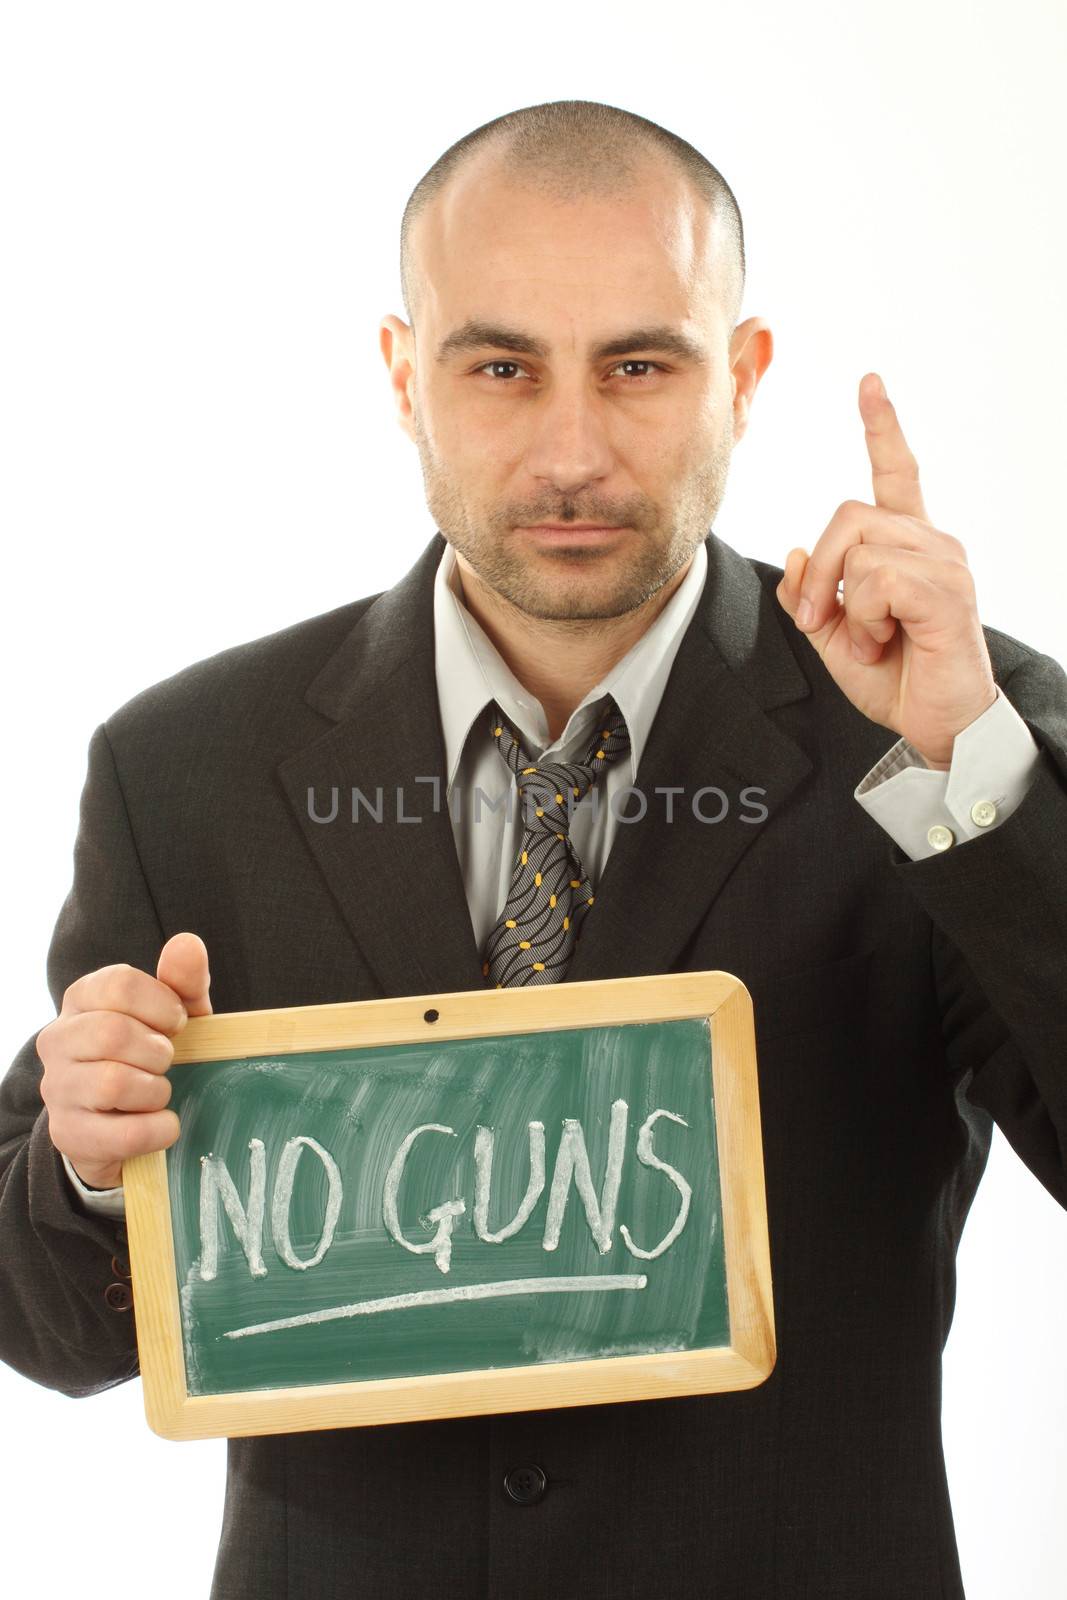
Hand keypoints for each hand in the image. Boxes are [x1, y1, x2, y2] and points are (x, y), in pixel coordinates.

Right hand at [36, 931, 211, 1190]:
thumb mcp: (174, 1016)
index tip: (177, 1024)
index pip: (119, 984)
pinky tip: (164, 1124)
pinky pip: (123, 1133)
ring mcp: (57, 1088)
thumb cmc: (151, 1055)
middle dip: (157, 1052)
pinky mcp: (68, 1134)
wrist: (124, 1121)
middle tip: (167, 1062)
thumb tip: (187, 943)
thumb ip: (183, 981)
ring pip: (113, 1083)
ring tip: (159, 1092)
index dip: (162, 1005)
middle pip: (113, 1033)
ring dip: (156, 1091)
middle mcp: (58, 1039)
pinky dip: (158, 1129)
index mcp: (82, 999)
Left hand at [775, 373, 996, 766]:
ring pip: (857, 547)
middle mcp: (932, 541)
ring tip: (869, 641)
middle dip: (818, 572)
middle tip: (819, 622)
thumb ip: (812, 593)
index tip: (870, 383)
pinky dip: (862, 619)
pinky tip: (882, 642)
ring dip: (843, 605)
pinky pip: (875, 580)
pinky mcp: (945, 590)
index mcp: (908, 545)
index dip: (882, 427)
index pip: (898, 472)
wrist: (937, 723)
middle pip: (848, 514)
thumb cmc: (894, 678)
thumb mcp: (834, 633)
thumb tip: (796, 552)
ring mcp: (944, 562)